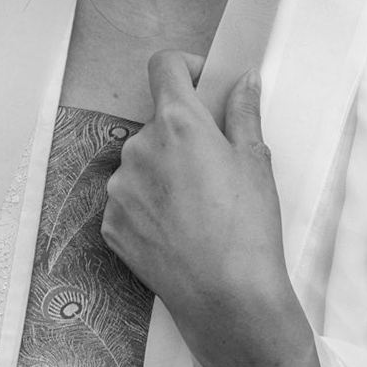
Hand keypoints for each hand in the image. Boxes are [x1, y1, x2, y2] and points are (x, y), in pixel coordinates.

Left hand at [103, 51, 322, 366]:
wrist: (227, 300)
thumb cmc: (249, 228)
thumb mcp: (256, 162)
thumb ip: (244, 112)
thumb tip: (242, 80)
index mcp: (177, 123)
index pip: (164, 66)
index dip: (185, 69)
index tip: (203, 86)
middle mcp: (138, 147)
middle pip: (157, 122)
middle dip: (182, 135)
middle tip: (214, 167)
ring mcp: (119, 188)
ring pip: (141, 163)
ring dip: (162, 172)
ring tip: (197, 208)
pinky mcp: (110, 225)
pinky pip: (128, 200)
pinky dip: (148, 206)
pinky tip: (177, 231)